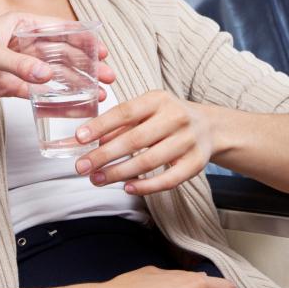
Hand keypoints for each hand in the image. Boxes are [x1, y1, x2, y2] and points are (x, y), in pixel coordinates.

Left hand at [0, 13, 115, 104]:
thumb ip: (17, 65)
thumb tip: (49, 77)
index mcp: (17, 25)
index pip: (58, 29)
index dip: (83, 39)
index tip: (104, 50)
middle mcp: (19, 44)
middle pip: (61, 53)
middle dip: (86, 64)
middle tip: (108, 77)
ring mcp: (12, 66)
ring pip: (52, 75)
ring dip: (74, 83)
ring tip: (97, 93)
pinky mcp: (3, 86)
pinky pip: (34, 93)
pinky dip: (52, 99)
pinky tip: (69, 106)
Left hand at [73, 90, 214, 195]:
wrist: (209, 126)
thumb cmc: (168, 117)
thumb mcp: (146, 110)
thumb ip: (120, 124)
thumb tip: (91, 140)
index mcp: (158, 100)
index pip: (125, 112)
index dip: (100, 125)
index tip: (79, 138)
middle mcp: (175, 118)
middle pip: (135, 139)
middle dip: (104, 155)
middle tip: (82, 166)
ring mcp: (187, 141)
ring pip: (149, 161)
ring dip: (119, 172)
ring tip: (97, 179)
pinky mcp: (195, 163)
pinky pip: (168, 179)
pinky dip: (146, 186)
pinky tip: (127, 187)